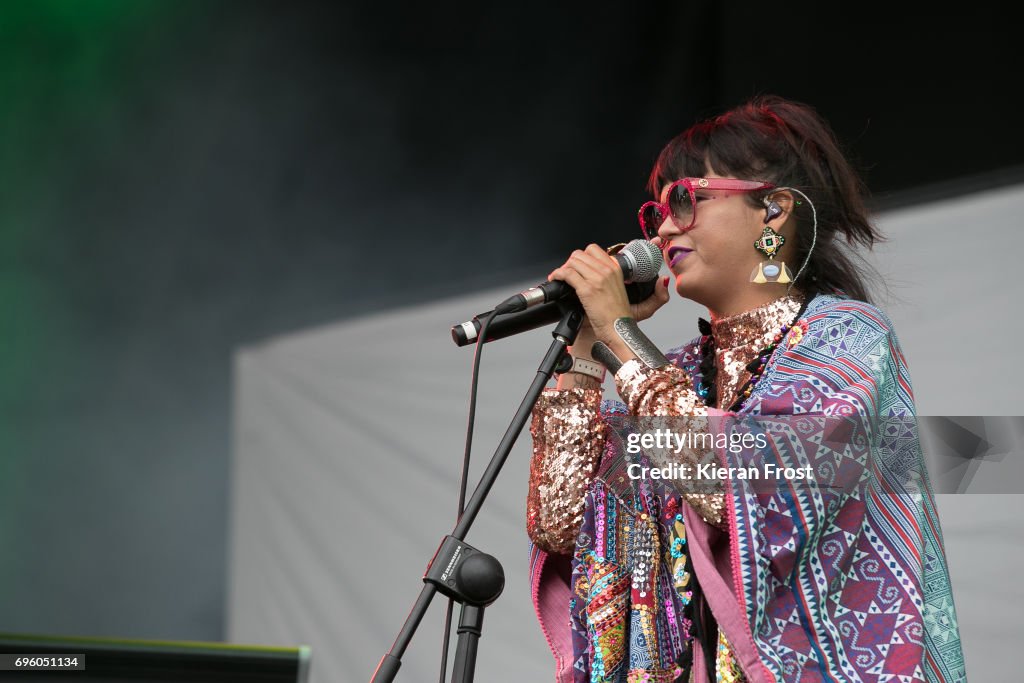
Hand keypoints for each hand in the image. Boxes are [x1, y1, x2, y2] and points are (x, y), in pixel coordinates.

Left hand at [548, 244, 670, 345]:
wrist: (619, 333)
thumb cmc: (621, 320)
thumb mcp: (642, 304)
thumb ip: (656, 294)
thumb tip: (663, 281)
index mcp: (617, 270)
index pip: (594, 250)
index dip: (583, 258)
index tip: (579, 268)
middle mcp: (607, 270)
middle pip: (580, 254)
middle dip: (571, 262)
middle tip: (569, 274)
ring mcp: (596, 278)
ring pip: (572, 261)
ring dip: (563, 268)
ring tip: (561, 278)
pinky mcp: (586, 289)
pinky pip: (567, 273)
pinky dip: (558, 275)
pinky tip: (557, 280)